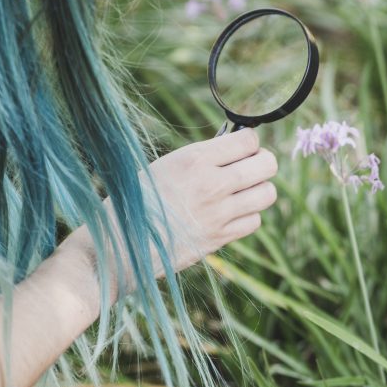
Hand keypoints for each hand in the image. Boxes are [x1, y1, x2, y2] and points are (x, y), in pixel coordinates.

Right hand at [83, 128, 277, 297]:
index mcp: (195, 159)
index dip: (248, 142)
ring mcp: (219, 214)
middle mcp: (212, 184)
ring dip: (258, 190)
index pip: (249, 140)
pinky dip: (248, 216)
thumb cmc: (135, 200)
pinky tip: (230, 213)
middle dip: (262, 162)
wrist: (119, 246)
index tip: (240, 147)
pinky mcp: (219, 239)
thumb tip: (231, 148)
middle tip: (247, 167)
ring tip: (241, 191)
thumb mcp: (164, 166)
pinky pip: (254, 221)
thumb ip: (200, 158)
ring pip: (267, 194)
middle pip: (268, 164)